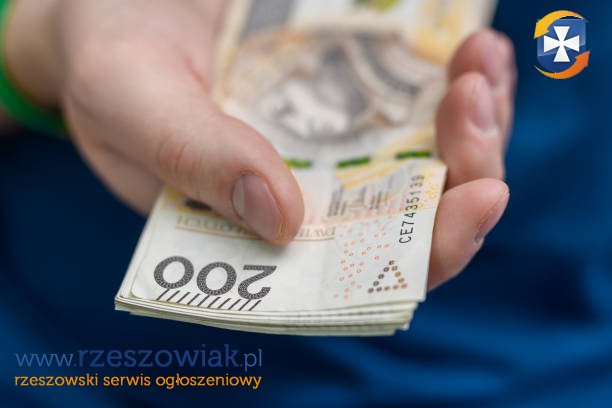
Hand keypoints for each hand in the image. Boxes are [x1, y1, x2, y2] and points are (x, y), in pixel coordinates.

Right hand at [6, 2, 515, 288]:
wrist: (118, 16)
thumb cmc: (111, 68)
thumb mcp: (132, 104)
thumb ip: (193, 160)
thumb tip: (281, 220)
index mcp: (262, 234)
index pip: (364, 275)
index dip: (431, 254)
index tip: (478, 199)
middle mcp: (313, 200)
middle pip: (422, 216)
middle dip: (470, 169)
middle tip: (472, 99)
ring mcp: (340, 147)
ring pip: (440, 160)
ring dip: (481, 120)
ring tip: (477, 62)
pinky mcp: (351, 96)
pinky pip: (428, 104)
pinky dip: (463, 82)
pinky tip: (469, 48)